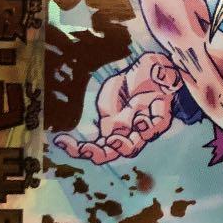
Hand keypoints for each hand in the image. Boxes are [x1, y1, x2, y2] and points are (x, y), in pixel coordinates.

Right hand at [53, 52, 181, 163]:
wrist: (149, 68)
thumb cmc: (128, 85)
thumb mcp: (109, 99)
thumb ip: (108, 117)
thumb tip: (108, 134)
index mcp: (112, 130)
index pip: (96, 147)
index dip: (77, 149)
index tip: (60, 141)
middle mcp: (128, 133)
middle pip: (114, 153)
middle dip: (99, 154)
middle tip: (89, 149)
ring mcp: (144, 127)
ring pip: (134, 147)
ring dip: (122, 145)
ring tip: (116, 138)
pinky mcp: (162, 117)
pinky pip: (156, 127)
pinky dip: (147, 126)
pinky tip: (141, 119)